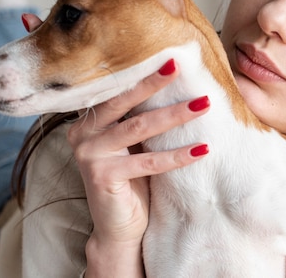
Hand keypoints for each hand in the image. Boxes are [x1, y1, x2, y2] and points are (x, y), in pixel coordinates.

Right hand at [70, 60, 209, 276]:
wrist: (119, 227)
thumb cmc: (132, 180)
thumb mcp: (134, 143)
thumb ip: (140, 117)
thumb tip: (175, 81)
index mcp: (88, 120)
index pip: (117, 90)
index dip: (142, 74)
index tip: (169, 57)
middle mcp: (82, 133)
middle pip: (124, 101)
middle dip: (154, 82)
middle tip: (180, 65)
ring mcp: (88, 154)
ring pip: (139, 127)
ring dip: (175, 114)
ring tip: (204, 103)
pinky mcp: (102, 176)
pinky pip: (149, 161)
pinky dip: (178, 155)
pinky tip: (202, 148)